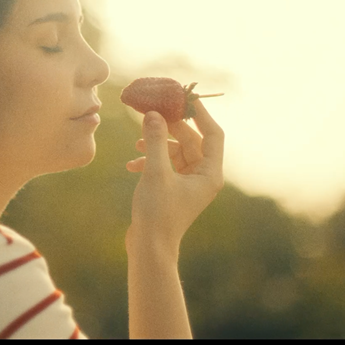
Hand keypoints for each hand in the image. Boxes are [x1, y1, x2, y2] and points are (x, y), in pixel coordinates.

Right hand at [126, 100, 224, 255]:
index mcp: (209, 173)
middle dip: (170, 127)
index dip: (200, 114)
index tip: (184, 97)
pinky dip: (150, 161)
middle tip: (152, 112)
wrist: (149, 247)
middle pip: (191, 140)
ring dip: (156, 144)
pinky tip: (131, 165)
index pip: (213, 134)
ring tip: (136, 142)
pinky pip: (165, 165)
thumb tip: (154, 113)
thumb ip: (154, 140)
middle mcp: (203, 177)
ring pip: (176, 151)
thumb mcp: (155, 172)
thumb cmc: (157, 212)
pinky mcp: (173, 189)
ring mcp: (188, 183)